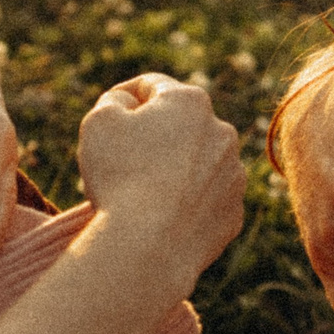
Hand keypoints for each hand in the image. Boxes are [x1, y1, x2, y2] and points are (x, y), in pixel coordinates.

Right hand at [78, 74, 246, 280]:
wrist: (150, 245)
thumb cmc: (120, 176)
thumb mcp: (100, 122)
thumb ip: (115, 100)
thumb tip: (130, 103)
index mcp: (190, 102)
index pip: (152, 87)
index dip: (124, 98)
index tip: (108, 118)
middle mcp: (222, 132)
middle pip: (179, 127)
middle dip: (153, 137)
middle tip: (121, 161)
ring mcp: (233, 175)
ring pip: (196, 164)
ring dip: (173, 170)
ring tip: (140, 194)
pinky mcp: (233, 212)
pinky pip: (205, 201)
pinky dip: (186, 204)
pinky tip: (160, 217)